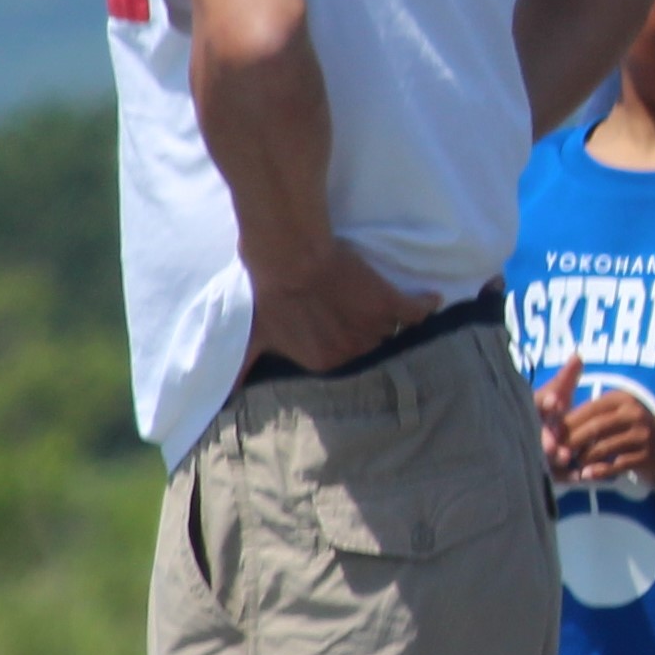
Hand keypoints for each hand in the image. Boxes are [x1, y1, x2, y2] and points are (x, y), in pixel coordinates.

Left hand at [247, 239, 438, 374]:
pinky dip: (425, 305)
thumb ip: (241, 368)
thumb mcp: (251, 335)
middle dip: (369, 338)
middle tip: (365, 322)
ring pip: (393, 334)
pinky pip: (418, 311)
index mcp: (325, 364)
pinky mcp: (390, 303)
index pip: (344, 364)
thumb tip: (224, 400)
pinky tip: (430, 300)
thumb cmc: (268, 295)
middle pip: (371, 350)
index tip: (343, 335)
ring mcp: (374, 330)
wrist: (288, 255)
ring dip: (393, 324)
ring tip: (390, 312)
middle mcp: (354, 353)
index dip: (345, 348)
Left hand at [551, 386, 654, 489]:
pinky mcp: (646, 455)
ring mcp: (641, 435)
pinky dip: (599, 471)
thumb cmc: (636, 429)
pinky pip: (616, 464)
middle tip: (555, 453)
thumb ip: (594, 417)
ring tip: (571, 465)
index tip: (551, 435)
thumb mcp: (619, 413)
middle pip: (595, 427)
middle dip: (572, 441)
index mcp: (622, 399)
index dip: (568, 422)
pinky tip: (587, 475)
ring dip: (584, 458)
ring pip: (604, 447)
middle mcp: (633, 413)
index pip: (590, 409)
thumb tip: (558, 428)